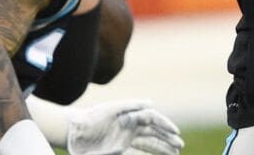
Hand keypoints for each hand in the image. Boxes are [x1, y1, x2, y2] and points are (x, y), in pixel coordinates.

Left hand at [67, 100, 183, 154]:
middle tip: (180, 146)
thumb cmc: (91, 117)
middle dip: (167, 139)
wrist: (73, 132)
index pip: (153, 121)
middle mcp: (130, 128)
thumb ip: (130, 105)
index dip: (165, 125)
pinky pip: (137, 154)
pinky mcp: (118, 150)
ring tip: (175, 153)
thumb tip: (151, 104)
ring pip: (148, 144)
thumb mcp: (110, 109)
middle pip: (154, 133)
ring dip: (161, 148)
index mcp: (131, 116)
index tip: (175, 132)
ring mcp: (125, 140)